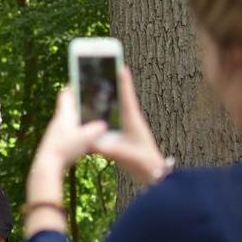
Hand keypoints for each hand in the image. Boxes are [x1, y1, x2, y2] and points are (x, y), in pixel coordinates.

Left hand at [33, 86, 107, 171]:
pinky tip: (85, 139)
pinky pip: (68, 133)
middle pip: (68, 106)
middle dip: (80, 103)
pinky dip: (76, 132)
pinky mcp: (56, 143)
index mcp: (64, 115)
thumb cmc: (64, 149)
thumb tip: (104, 125)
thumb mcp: (85, 138)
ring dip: (78, 118)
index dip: (73, 85)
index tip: (81, 77)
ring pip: (68, 121)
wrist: (46, 166)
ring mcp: (56, 132)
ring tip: (92, 119)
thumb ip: (96, 130)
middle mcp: (58, 121)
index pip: (66, 94)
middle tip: (92, 99)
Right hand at [92, 68, 164, 184]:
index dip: (123, 81)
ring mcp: (126, 129)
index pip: (127, 96)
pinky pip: (108, 123)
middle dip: (110, 85)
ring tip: (92, 90)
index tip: (120, 65)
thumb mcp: (124, 155)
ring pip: (113, 110)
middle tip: (101, 72)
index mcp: (132, 120)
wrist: (153, 176)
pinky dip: (100, 117)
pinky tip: (89, 117)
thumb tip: (88, 143)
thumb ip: (107, 149)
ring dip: (104, 101)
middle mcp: (129, 121)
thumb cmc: (143, 163)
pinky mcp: (121, 137)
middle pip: (119, 98)